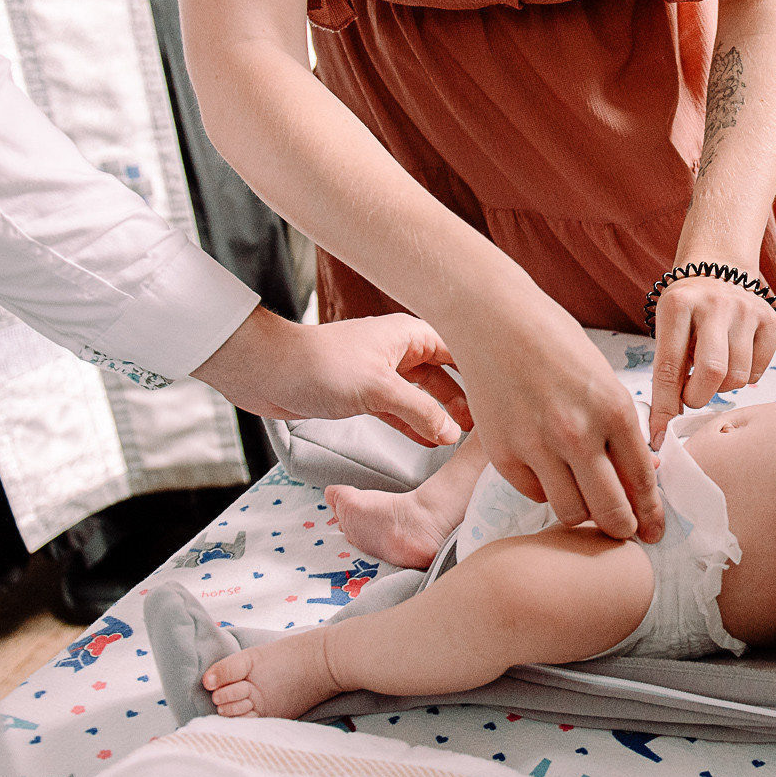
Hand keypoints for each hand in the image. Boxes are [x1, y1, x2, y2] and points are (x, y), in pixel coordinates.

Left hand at [192, 308, 470, 446]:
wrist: (268, 372)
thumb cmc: (319, 367)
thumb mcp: (379, 390)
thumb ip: (420, 411)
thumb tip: (453, 433)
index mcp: (409, 334)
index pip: (461, 348)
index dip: (484, 370)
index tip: (507, 393)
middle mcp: (401, 349)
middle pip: (447, 373)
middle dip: (466, 398)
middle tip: (486, 426)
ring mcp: (384, 371)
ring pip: (425, 393)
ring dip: (440, 414)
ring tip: (463, 438)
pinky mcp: (366, 392)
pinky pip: (402, 408)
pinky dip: (416, 423)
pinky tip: (430, 442)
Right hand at [446, 290, 664, 543]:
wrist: (495, 320)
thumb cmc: (556, 344)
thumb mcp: (603, 379)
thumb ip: (621, 428)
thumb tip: (641, 476)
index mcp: (613, 409)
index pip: (641, 479)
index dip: (650, 513)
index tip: (652, 529)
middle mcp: (577, 433)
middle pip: (609, 510)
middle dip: (622, 528)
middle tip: (624, 532)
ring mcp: (537, 446)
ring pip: (570, 512)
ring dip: (582, 513)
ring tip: (586, 501)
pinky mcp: (503, 454)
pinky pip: (535, 494)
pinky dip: (547, 491)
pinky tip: (550, 472)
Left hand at [648, 274, 775, 447]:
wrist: (717, 271)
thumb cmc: (685, 313)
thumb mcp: (667, 330)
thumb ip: (667, 372)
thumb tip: (664, 428)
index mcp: (677, 305)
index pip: (669, 366)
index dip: (664, 407)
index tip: (660, 436)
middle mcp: (714, 304)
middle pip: (713, 371)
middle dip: (699, 397)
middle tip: (692, 396)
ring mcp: (745, 309)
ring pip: (738, 376)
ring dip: (723, 387)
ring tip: (714, 369)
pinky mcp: (770, 319)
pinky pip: (759, 372)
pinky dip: (745, 377)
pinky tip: (735, 358)